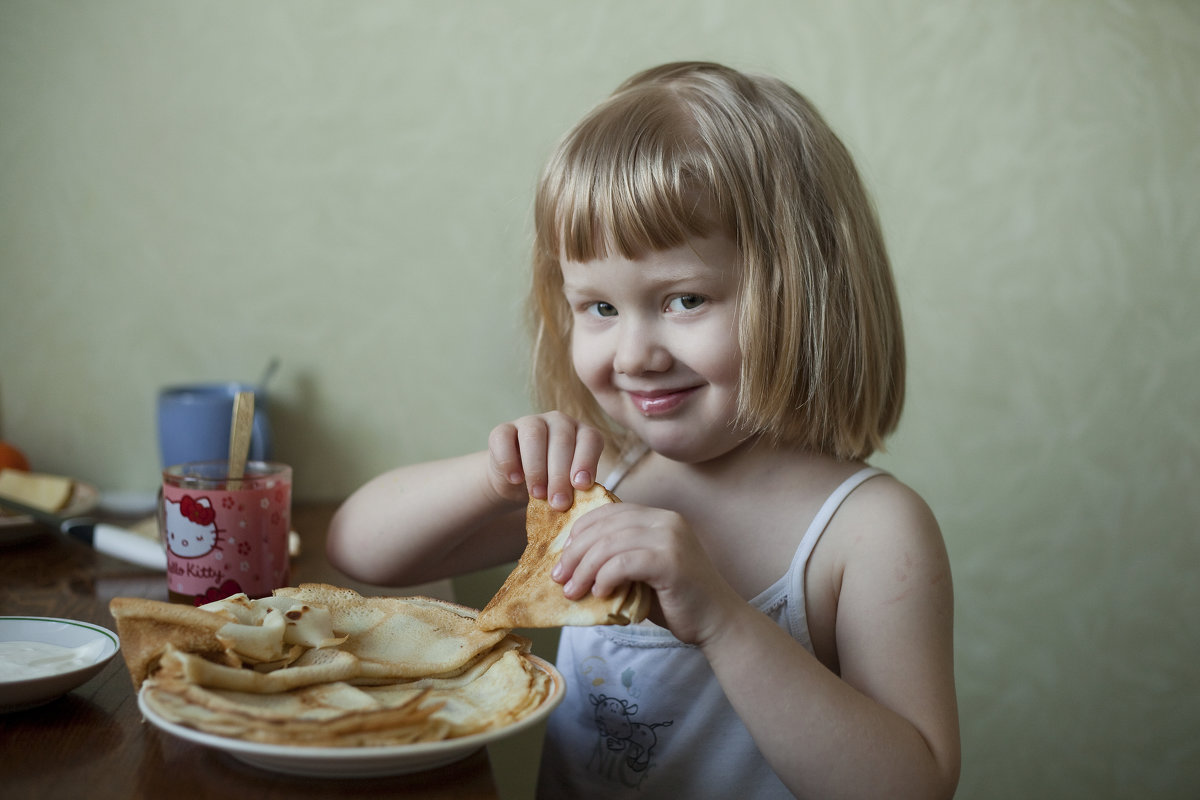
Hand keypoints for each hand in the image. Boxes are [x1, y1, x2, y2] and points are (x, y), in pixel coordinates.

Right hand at [487, 412, 604, 510]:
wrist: (516, 483)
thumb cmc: (551, 485)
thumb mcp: (568, 487)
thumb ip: (576, 490)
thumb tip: (583, 503)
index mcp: (581, 433)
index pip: (590, 439)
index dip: (587, 461)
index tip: (581, 486)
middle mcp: (558, 422)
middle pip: (562, 440)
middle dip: (560, 475)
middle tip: (558, 503)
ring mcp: (530, 422)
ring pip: (534, 436)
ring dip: (536, 468)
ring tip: (538, 495)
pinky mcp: (503, 430)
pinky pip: (504, 438)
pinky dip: (509, 460)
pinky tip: (515, 479)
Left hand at [552, 503, 743, 644]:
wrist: (717, 622)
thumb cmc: (676, 601)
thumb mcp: (642, 572)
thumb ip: (617, 559)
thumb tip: (570, 562)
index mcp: (659, 517)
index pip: (609, 512)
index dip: (580, 530)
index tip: (563, 556)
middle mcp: (666, 520)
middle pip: (605, 527)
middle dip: (575, 552)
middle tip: (558, 577)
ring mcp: (670, 538)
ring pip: (610, 544)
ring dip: (584, 569)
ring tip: (572, 591)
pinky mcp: (670, 561)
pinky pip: (624, 563)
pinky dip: (604, 577)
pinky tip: (599, 594)